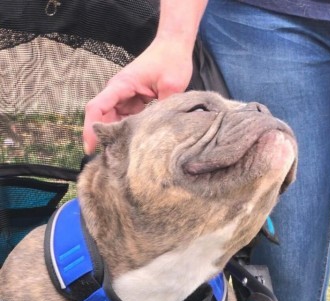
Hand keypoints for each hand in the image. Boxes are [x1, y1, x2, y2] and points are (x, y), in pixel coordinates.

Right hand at [83, 38, 192, 152]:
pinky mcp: (134, 102)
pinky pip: (126, 120)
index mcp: (122, 85)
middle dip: (103, 138)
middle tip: (111, 161)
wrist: (174, 46)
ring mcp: (126, 97)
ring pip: (113, 121)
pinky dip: (126, 132)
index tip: (90, 148)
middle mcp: (119, 92)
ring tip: (121, 157)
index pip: (97, 108)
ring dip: (115, 136)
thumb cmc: (171, 60)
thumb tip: (161, 130)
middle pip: (102, 118)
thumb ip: (165, 107)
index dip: (91, 129)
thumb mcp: (172, 85)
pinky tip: (133, 145)